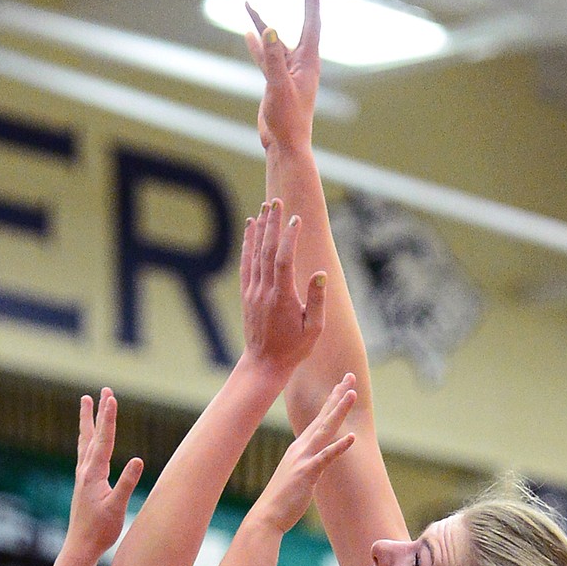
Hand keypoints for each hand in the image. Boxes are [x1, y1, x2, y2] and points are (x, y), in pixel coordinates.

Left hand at [67, 389, 143, 562]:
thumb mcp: (117, 507)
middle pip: (91, 434)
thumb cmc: (100, 530)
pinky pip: (85, 453)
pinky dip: (87, 439)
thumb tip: (138, 460)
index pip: (104, 440)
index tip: (111, 397)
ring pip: (85, 441)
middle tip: (100, 391)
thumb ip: (126, 483)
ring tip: (86, 403)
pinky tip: (88, 441)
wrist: (80, 546)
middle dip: (97, 412)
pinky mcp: (83, 483)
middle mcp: (85, 470)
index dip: (108, 418)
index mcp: (93, 474)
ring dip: (88, 421)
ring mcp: (82, 476)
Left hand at [241, 200, 325, 381]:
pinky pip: (246, 263)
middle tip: (277, 201)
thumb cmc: (294, 348)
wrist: (264, 364)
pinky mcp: (247, 293)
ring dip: (260, 229)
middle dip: (272, 224)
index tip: (296, 219)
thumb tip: (320, 273)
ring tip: (265, 207)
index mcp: (282, 298)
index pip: (284, 261)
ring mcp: (253, 291)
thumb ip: (317, 301)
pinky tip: (251, 227)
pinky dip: (248, 243)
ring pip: (255, 254)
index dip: (289, 238)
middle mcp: (264, 291)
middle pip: (267, 251)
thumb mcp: (313, 329)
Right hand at [244, 0, 320, 151]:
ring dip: (263, 22)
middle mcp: (301, 62)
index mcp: (308, 61)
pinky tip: (247, 32)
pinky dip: (256, 44)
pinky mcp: (275, 80)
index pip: (312, 22)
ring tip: (248, 4)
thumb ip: (273, 59)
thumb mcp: (279, 86)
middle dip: (305, 0)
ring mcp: (287, 70)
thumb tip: (270, 29)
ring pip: (275, 40)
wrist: (284, 144)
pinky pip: (264, 56)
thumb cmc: (288, 120)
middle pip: (303, 23)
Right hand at [251, 374, 355, 534]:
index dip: (332, 401)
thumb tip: (315, 461)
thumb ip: (306, 463)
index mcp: (300, 447)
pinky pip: (325, 458)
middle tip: (350, 377)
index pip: (319, 419)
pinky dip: (339, 447)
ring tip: (352, 394)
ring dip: (339, 411)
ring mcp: (303, 459)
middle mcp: (301, 448)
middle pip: (323, 417)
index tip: (343, 385)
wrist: (267, 516)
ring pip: (325, 430)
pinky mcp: (307, 473)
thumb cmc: (282, 498)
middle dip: (337, 396)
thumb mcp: (296, 475)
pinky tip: (352, 438)